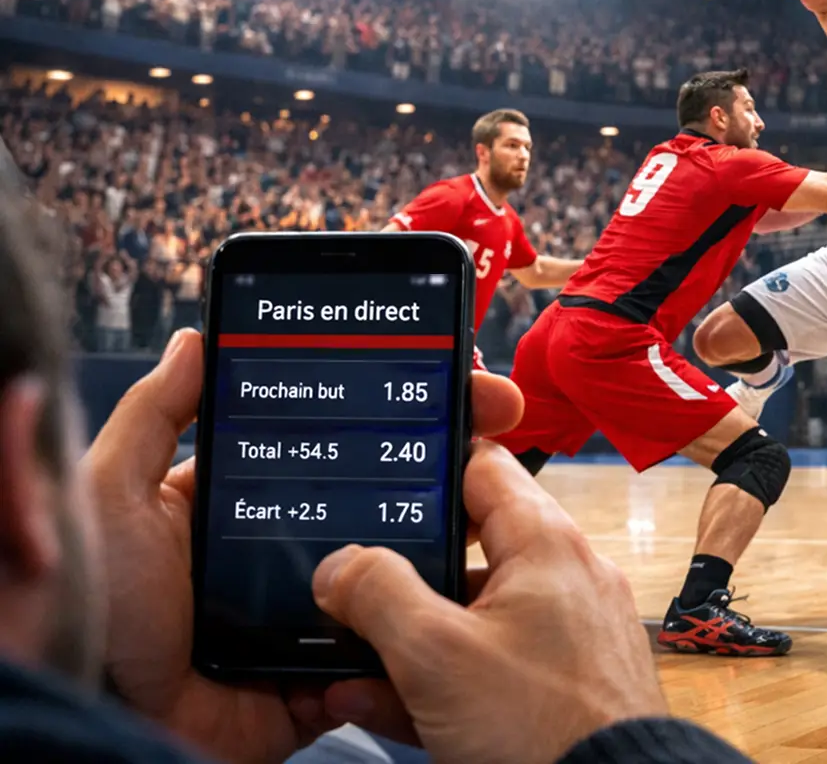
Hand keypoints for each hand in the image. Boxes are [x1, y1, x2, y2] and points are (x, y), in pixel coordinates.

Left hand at [81, 330, 525, 763]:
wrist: (108, 716)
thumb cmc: (99, 602)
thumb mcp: (116, 493)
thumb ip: (154, 416)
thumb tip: (196, 338)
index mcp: (254, 496)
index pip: (342, 434)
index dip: (398, 398)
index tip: (451, 366)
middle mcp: (298, 545)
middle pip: (393, 488)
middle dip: (455, 449)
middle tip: (498, 414)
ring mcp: (324, 608)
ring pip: (409, 563)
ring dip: (459, 528)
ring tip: (497, 493)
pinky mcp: (335, 671)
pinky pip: (398, 643)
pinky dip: (435, 619)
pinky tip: (469, 574)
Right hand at [309, 448, 666, 763]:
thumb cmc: (543, 726)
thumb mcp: (437, 654)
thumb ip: (380, 595)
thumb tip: (339, 565)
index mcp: (545, 544)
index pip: (482, 469)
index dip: (428, 465)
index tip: (379, 472)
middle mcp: (565, 579)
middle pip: (468, 551)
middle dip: (400, 574)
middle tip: (342, 585)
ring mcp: (567, 637)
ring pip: (471, 620)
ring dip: (407, 639)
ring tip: (344, 660)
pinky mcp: (563, 689)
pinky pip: (489, 669)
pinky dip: (439, 681)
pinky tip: (378, 703)